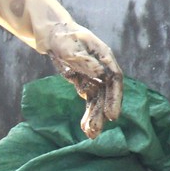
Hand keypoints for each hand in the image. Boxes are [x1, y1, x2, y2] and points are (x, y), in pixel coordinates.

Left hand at [38, 19, 123, 135]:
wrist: (54, 35)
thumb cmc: (63, 37)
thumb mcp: (70, 46)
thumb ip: (83, 59)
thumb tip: (99, 72)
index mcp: (104, 57)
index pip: (115, 80)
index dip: (115, 98)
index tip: (112, 116)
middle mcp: (103, 69)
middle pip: (107, 94)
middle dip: (103, 112)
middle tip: (97, 130)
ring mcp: (96, 77)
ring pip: (98, 101)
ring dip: (95, 117)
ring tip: (90, 135)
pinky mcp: (87, 84)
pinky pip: (90, 102)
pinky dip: (88, 114)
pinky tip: (85, 128)